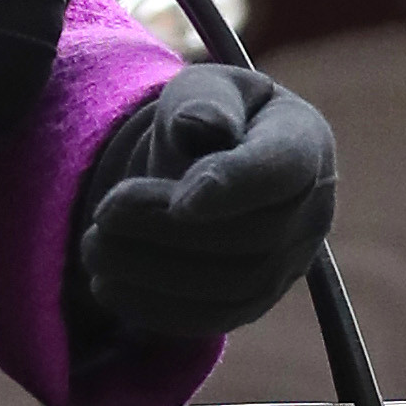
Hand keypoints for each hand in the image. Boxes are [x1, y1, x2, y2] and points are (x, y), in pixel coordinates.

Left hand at [73, 65, 335, 339]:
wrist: (205, 159)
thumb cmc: (207, 113)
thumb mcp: (202, 88)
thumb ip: (205, 101)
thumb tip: (206, 125)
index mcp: (304, 142)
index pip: (284, 171)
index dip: (234, 188)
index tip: (179, 202)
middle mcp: (312, 210)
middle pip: (254, 236)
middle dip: (170, 230)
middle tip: (103, 214)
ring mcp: (290, 262)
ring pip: (233, 285)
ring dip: (156, 273)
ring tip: (94, 247)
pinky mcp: (257, 300)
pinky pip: (216, 317)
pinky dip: (159, 308)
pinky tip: (108, 286)